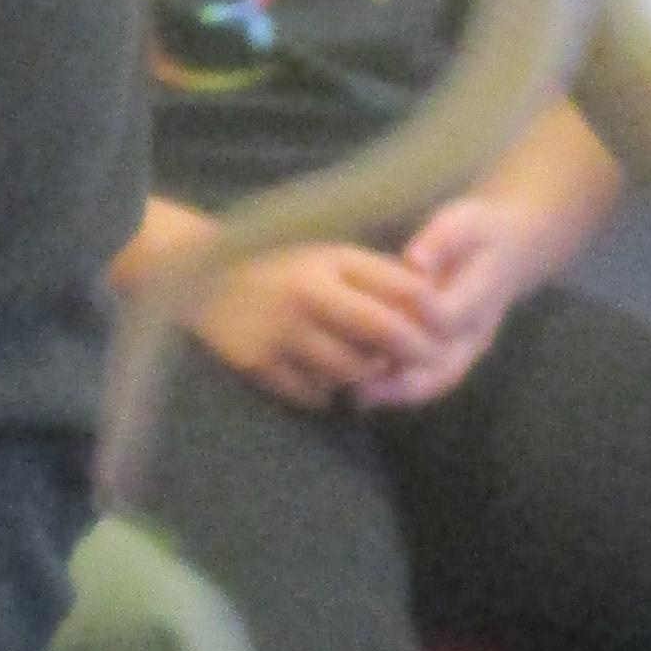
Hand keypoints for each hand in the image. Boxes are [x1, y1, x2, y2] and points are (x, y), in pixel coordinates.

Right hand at [191, 237, 443, 406]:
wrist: (204, 279)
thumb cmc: (282, 267)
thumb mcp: (328, 256)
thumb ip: (374, 276)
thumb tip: (430, 302)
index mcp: (329, 261)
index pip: (402, 288)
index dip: (433, 312)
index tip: (446, 329)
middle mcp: (307, 294)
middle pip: (382, 333)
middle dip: (413, 351)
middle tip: (427, 362)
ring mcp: (281, 332)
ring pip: (350, 371)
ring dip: (367, 375)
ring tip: (370, 370)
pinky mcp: (258, 364)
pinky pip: (314, 393)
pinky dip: (328, 392)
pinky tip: (326, 379)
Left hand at [350, 193, 538, 406]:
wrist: (512, 250)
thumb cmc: (480, 232)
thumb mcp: (464, 221)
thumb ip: (441, 240)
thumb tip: (413, 262)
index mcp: (482, 296)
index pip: (447, 318)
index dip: (411, 318)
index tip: (372, 316)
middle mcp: (478, 331)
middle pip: (444, 368)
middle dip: (400, 379)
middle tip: (358, 383)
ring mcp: (469, 348)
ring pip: (437, 382)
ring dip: (397, 393)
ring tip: (355, 395)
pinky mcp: (456, 355)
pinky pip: (431, 382)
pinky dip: (399, 391)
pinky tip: (364, 391)